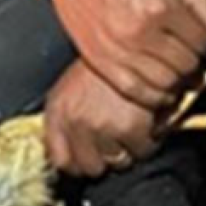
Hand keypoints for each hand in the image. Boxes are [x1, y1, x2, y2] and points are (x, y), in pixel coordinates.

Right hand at [13, 0, 205, 109]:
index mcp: (160, 6)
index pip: (202, 41)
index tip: (202, 42)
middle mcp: (141, 31)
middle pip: (187, 65)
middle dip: (195, 63)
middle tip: (192, 59)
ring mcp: (119, 49)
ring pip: (166, 83)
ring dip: (178, 83)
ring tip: (179, 75)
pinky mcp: (101, 61)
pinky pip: (136, 92)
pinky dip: (154, 97)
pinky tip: (161, 92)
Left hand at [43, 58, 159, 176]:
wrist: (130, 38)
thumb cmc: (105, 62)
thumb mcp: (73, 86)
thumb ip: (69, 119)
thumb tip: (73, 151)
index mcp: (56, 110)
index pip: (60, 161)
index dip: (78, 162)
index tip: (89, 158)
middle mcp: (74, 120)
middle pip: (90, 167)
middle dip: (106, 157)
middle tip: (116, 138)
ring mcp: (100, 125)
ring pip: (118, 161)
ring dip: (129, 148)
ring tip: (132, 125)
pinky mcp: (127, 126)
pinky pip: (142, 151)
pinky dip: (149, 139)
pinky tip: (146, 121)